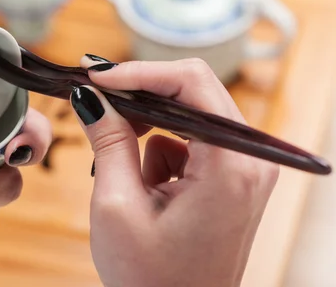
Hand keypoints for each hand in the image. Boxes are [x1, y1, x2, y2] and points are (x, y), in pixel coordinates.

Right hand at [72, 56, 278, 286]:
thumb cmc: (150, 279)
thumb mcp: (117, 205)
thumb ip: (107, 141)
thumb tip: (89, 94)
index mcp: (230, 166)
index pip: (191, 83)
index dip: (139, 71)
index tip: (95, 76)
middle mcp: (248, 161)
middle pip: (192, 92)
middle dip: (139, 96)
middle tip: (95, 104)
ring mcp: (242, 169)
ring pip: (186, 114)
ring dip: (146, 128)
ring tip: (120, 166)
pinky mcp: (229, 177)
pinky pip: (188, 141)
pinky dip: (158, 152)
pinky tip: (143, 187)